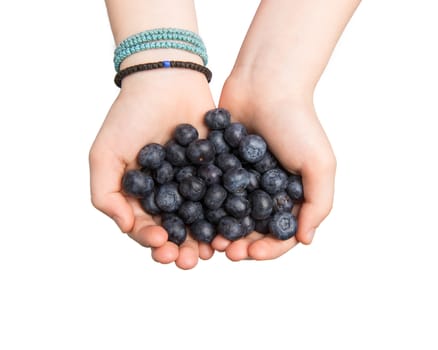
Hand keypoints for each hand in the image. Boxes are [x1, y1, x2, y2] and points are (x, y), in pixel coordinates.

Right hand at [89, 69, 215, 268]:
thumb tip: (124, 227)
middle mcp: (169, 193)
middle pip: (177, 229)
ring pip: (203, 218)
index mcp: (142, 195)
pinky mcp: (217, 169)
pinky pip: (224, 195)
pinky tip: (233, 223)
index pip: (146, 227)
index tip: (163, 245)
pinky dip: (228, 211)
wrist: (166, 79)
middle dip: (183, 249)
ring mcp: (195, 182)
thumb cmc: (129, 115)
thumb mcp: (105, 154)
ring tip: (214, 250)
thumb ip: (104, 194)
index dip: (153, 241)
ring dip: (207, 238)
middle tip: (191, 261)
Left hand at [212, 74, 335, 260]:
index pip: (280, 233)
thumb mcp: (319, 164)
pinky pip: (210, 191)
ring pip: (227, 215)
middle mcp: (265, 191)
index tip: (252, 253)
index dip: (268, 248)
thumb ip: (319, 203)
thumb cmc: (298, 123)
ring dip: (219, 231)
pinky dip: (203, 206)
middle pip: (252, 229)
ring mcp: (240, 179)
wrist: (265, 84)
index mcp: (291, 195)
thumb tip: (306, 240)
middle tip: (226, 251)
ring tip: (208, 240)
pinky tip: (194, 215)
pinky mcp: (219, 166)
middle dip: (240, 244)